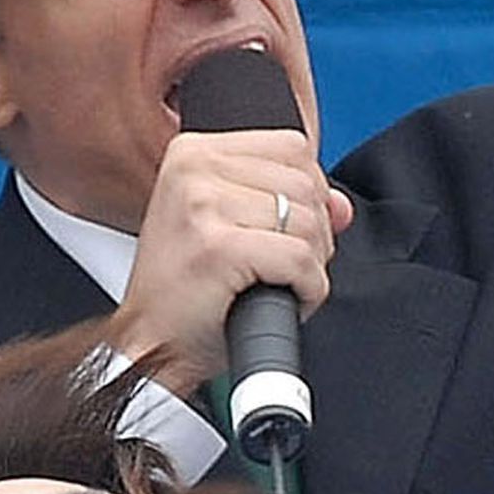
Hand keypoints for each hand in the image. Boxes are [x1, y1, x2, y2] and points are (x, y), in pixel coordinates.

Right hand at [106, 128, 351, 391]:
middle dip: (312, 236)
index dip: (308, 196)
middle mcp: (193, 168)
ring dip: (309, 267)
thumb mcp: (237, 228)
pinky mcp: (218, 246)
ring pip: (310, 224)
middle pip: (308, 186)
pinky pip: (302, 260)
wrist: (152, 345)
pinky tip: (277, 300)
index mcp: (194, 151)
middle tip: (274, 268)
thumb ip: (293, 203)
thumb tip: (341, 205)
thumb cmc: (191, 292)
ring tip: (269, 283)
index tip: (282, 232)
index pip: (294, 148)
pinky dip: (307, 291)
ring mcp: (202, 204)